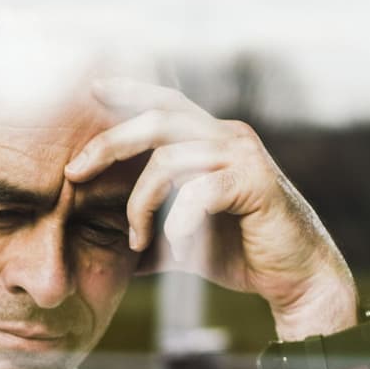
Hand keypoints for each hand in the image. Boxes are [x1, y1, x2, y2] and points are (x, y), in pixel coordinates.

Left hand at [64, 78, 356, 342]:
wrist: (294, 278)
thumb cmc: (240, 254)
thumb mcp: (181, 242)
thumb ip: (147, 235)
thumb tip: (104, 249)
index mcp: (211, 140)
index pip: (165, 103)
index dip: (130, 91)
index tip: (92, 90)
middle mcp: (228, 138)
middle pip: (157, 120)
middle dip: (109, 143)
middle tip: (75, 172)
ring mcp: (243, 157)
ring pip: (170, 160)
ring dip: (140, 204)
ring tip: (136, 241)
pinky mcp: (255, 184)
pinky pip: (199, 192)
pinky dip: (178, 222)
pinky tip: (178, 247)